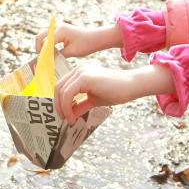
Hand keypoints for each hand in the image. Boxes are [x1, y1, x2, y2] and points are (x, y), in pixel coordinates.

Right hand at [35, 22, 121, 58]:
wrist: (96, 38)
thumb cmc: (87, 44)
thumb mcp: (72, 52)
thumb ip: (58, 55)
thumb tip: (47, 60)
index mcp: (60, 31)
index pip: (44, 43)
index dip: (42, 54)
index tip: (42, 64)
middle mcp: (57, 27)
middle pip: (39, 37)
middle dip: (39, 49)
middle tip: (42, 60)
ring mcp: (58, 27)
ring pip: (42, 36)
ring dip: (42, 46)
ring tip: (46, 58)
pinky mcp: (60, 30)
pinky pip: (48, 36)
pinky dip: (47, 44)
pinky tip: (51, 53)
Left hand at [54, 63, 174, 123]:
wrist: (131, 86)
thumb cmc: (116, 91)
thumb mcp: (93, 100)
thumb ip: (80, 105)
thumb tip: (70, 114)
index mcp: (80, 73)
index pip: (62, 86)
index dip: (59, 102)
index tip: (64, 115)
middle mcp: (78, 69)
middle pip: (58, 87)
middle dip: (58, 105)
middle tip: (64, 118)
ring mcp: (81, 72)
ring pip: (61, 91)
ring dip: (63, 108)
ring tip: (69, 119)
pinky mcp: (84, 77)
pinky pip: (68, 94)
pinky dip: (67, 107)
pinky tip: (73, 116)